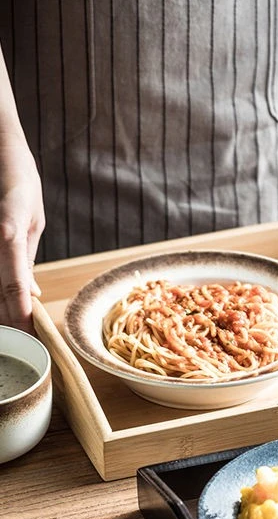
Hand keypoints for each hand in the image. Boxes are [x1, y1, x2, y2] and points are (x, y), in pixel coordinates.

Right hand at [0, 135, 44, 331]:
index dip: (18, 315)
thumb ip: (25, 257)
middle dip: (5, 316)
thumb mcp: (31, 220)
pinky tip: (5, 299)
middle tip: (20, 340)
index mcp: (9, 234)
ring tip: (12, 326)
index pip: (13, 285)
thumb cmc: (17, 178)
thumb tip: (31, 294)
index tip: (28, 337)